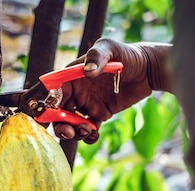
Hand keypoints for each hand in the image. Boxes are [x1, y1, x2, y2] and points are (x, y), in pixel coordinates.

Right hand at [54, 38, 171, 142]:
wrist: (148, 69)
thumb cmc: (126, 54)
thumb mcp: (110, 48)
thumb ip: (97, 56)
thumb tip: (87, 71)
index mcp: (72, 76)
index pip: (54, 93)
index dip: (47, 106)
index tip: (46, 118)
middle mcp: (76, 91)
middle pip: (58, 112)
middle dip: (59, 125)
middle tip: (68, 133)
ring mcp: (87, 104)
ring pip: (71, 124)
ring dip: (74, 132)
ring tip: (86, 130)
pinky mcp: (100, 114)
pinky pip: (89, 130)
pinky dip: (88, 137)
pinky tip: (94, 134)